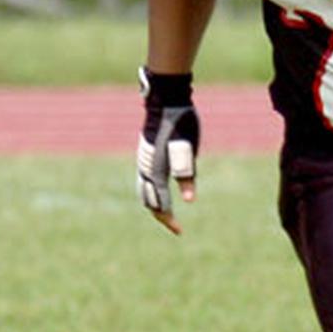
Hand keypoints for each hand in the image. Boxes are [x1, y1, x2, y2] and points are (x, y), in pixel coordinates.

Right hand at [136, 67, 199, 234]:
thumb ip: (187, 173)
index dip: (169, 219)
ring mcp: (143, 161)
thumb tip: (189, 200)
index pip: (160, 203)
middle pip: (149, 201)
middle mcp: (145, 169)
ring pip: (144, 191)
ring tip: (166, 214)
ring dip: (154, 205)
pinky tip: (158, 192)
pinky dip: (150, 192)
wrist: (164, 101)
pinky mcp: (145, 155)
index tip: (179, 231)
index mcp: (156, 170)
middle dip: (161, 216)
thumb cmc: (180, 123)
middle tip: (175, 227)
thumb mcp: (188, 148)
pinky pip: (144, 180)